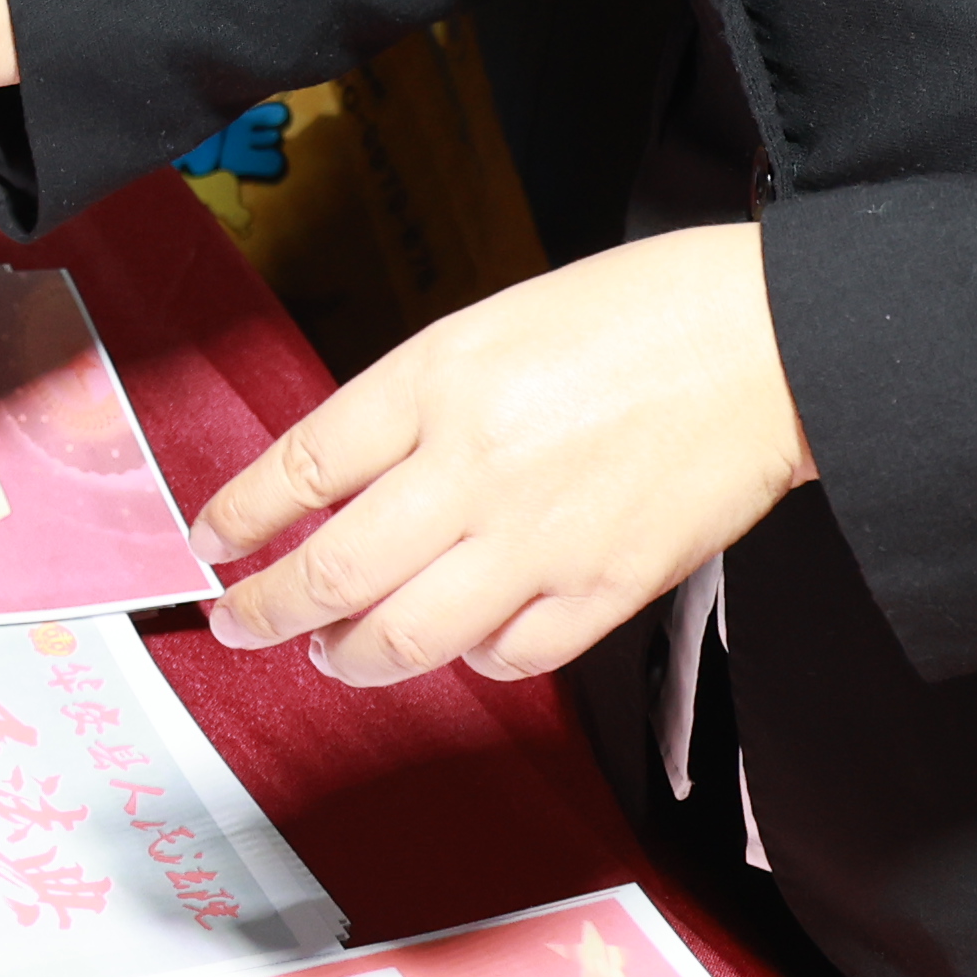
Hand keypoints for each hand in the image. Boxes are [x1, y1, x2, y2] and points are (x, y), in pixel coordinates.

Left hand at [193, 229, 818, 690]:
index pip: (302, 464)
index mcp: (438, 380)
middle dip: (265, 609)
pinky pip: (506, 659)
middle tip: (238, 620)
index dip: (240, 514)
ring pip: (405, 639)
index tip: (210, 540)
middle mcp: (473, 467)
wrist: (765, 344)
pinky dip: (468, 661)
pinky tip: (459, 642)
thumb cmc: (635, 315)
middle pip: (332, 571)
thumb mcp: (492, 326)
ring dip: (350, 655)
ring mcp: (538, 540)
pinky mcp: (603, 592)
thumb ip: (414, 405)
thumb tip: (341, 481)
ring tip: (332, 652)